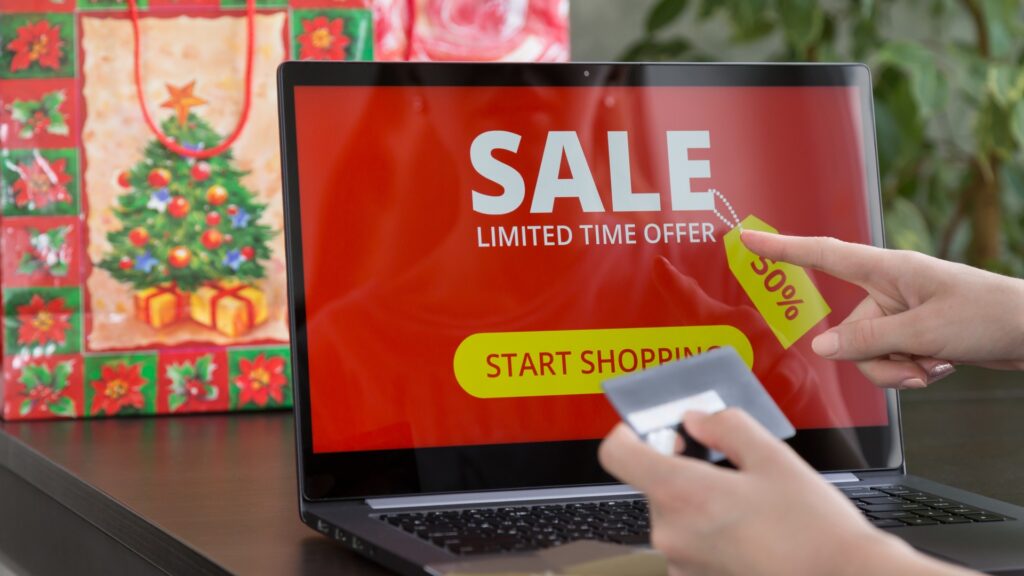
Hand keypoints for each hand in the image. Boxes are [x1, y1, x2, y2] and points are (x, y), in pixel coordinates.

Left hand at [599, 409, 976, 575]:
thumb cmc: (814, 531)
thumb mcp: (773, 457)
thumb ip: (726, 427)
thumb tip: (698, 420)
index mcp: (681, 494)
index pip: (617, 454)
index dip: (631, 432)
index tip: (654, 427)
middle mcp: (671, 532)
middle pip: (652, 482)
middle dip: (683, 466)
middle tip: (726, 463)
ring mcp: (682, 562)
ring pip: (674, 512)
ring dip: (699, 500)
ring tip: (749, 502)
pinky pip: (689, 541)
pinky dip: (709, 528)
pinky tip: (748, 528)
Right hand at [740, 231, 1023, 387]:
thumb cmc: (990, 313)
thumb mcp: (924, 330)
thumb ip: (868, 340)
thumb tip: (820, 347)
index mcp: (887, 270)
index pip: (822, 255)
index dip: (781, 248)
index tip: (748, 240)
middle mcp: (888, 289)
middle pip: (848, 331)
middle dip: (876, 358)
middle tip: (916, 362)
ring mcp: (899, 312)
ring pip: (867, 353)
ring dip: (897, 368)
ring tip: (933, 364)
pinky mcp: (912, 331)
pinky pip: (888, 359)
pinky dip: (910, 370)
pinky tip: (939, 365)